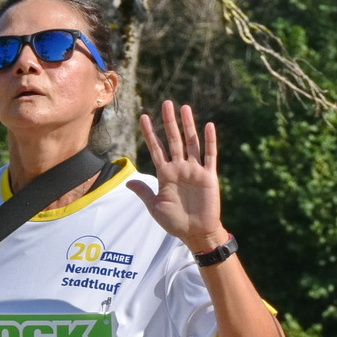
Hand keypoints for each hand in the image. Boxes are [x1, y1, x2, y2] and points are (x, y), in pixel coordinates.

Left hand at [127, 100, 226, 251]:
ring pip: (191, 142)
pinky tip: (209, 126)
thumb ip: (143, 191)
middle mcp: (180, 168)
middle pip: (174, 140)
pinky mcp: (208, 176)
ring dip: (188, 125)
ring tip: (184, 108)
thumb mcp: (154, 207)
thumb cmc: (175, 222)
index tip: (144, 117)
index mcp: (165, 174)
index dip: (150, 133)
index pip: (156, 148)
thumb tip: (127, 182)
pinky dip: (210, 141)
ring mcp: (195, 170)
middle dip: (169, 122)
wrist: (196, 232)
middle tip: (166, 103)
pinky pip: (210, 155)